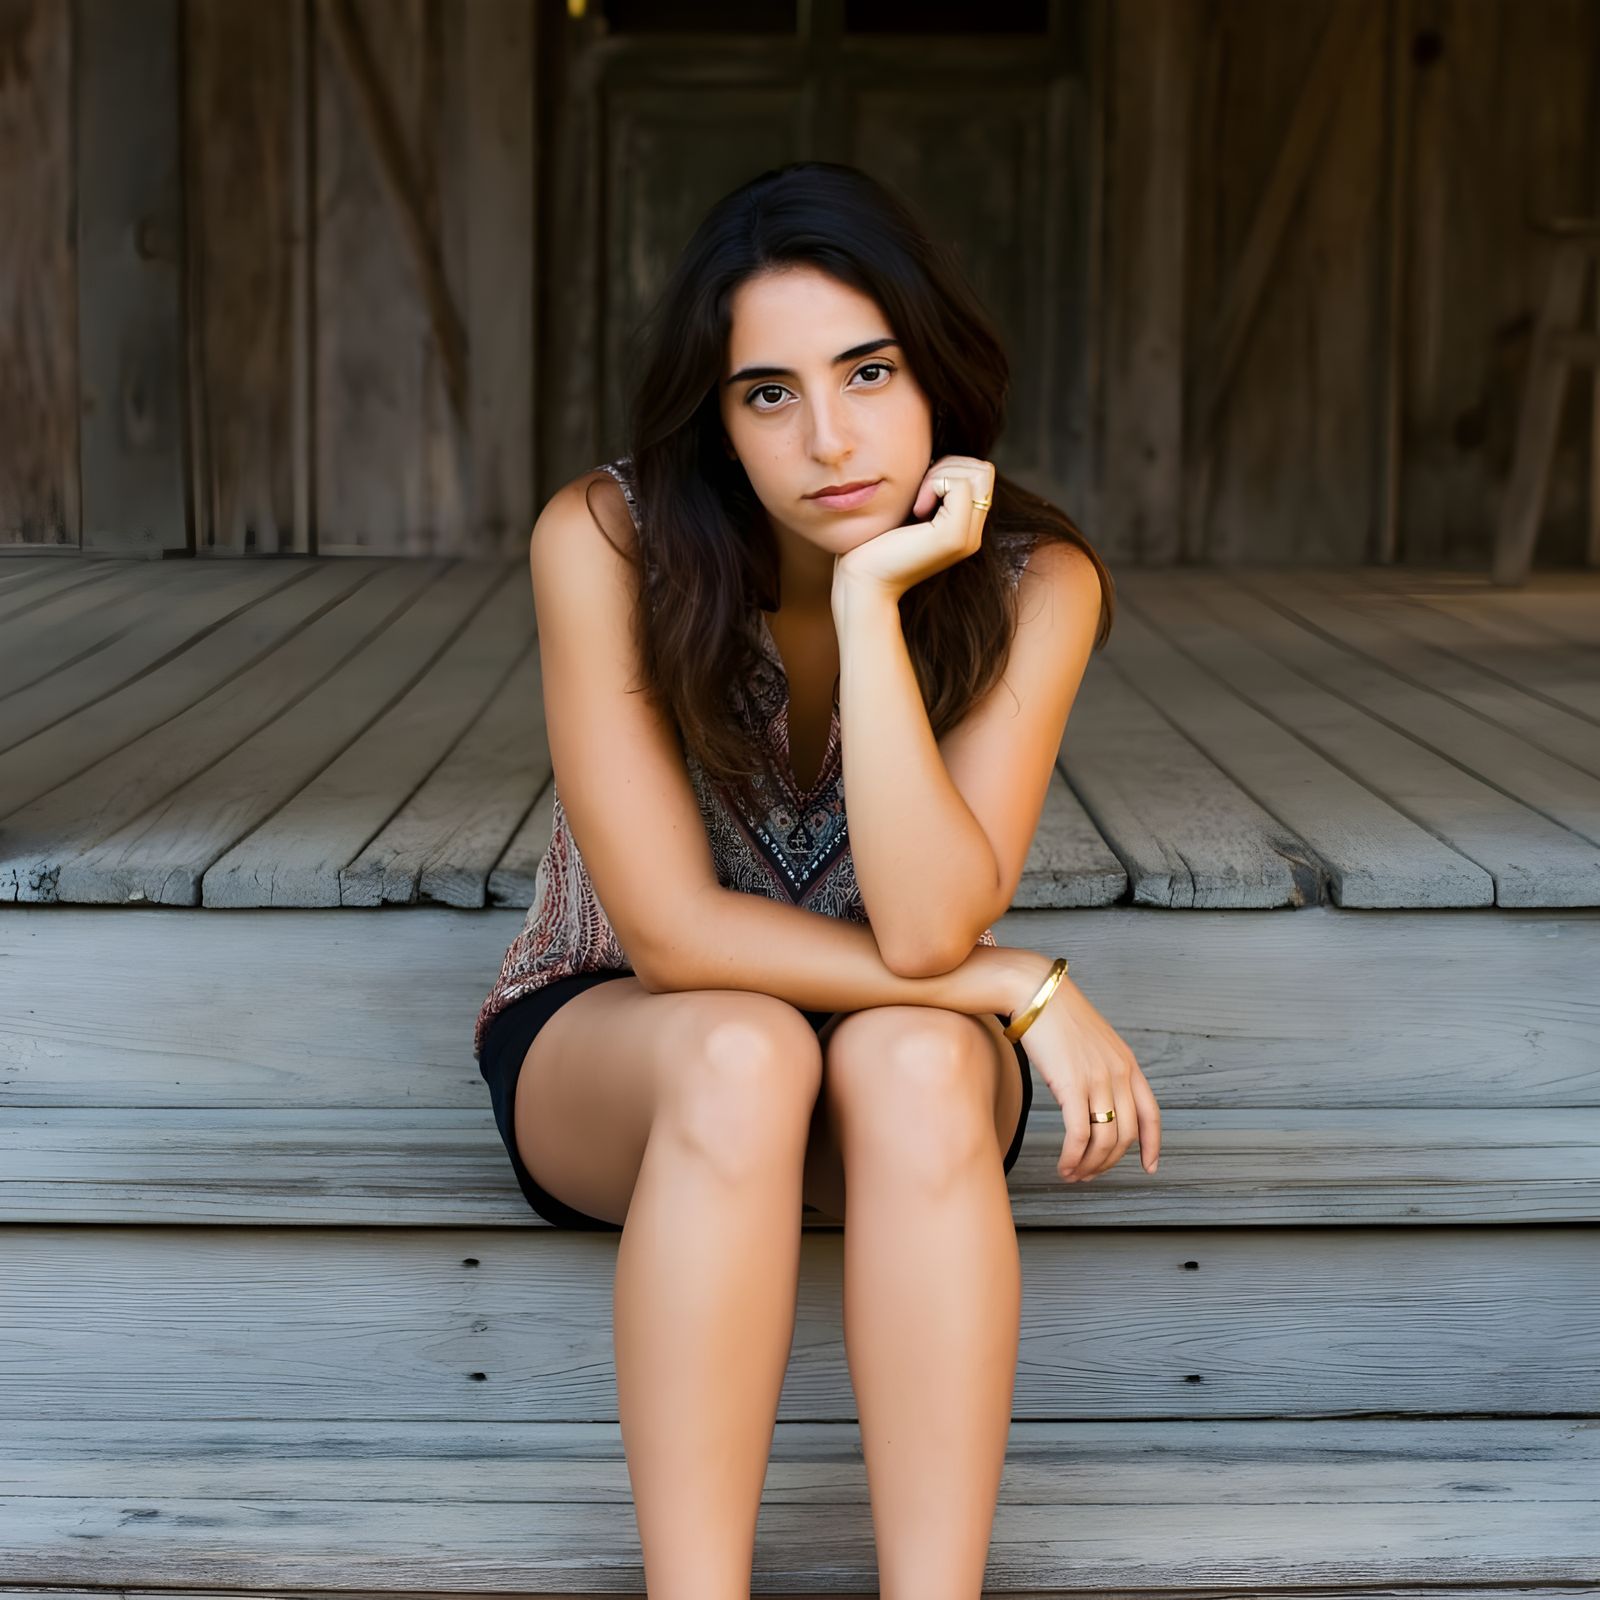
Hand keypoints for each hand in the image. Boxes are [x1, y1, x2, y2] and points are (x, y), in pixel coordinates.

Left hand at [831, 454, 996, 604]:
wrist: (864, 582)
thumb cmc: (875, 544)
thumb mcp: (908, 510)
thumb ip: (928, 490)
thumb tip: (936, 458)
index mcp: (964, 528)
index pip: (981, 475)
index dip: (950, 468)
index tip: (919, 490)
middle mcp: (972, 534)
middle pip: (984, 470)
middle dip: (950, 466)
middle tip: (919, 492)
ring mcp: (967, 536)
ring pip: (979, 472)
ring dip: (943, 473)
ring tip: (918, 502)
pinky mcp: (954, 536)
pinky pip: (960, 484)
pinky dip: (935, 484)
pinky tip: (916, 509)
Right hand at [1011, 971, 1160, 1181]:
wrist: (1035, 993)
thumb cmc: (1057, 1015)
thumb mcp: (1093, 1042)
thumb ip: (1103, 1068)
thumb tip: (1095, 1098)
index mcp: (1128, 1064)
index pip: (1151, 1114)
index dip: (1153, 1145)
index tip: (1149, 1166)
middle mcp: (1119, 1074)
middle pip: (1125, 1135)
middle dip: (1109, 1163)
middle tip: (1089, 1174)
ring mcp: (1097, 1080)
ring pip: (1104, 1141)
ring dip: (1089, 1166)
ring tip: (1073, 1173)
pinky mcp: (1071, 1086)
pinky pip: (1079, 1136)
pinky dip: (1072, 1158)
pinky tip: (1063, 1165)